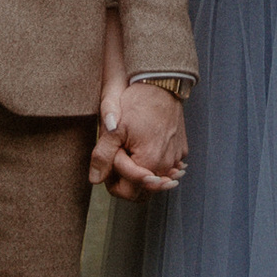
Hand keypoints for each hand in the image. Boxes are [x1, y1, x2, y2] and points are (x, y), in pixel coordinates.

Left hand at [91, 77, 187, 199]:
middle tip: (117, 158)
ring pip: (154, 181)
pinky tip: (146, 147)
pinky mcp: (182, 151)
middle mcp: (167, 166)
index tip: (110, 158)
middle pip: (141, 192)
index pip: (126, 192)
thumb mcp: (113, 128)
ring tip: (131, 151)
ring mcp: (177, 160)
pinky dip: (155, 164)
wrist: (162, 84)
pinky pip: (166, 169)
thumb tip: (94, 180)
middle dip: (126, 180)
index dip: (111, 178)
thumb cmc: (137, 103)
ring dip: (140, 172)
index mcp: (149, 162)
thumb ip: (103, 156)